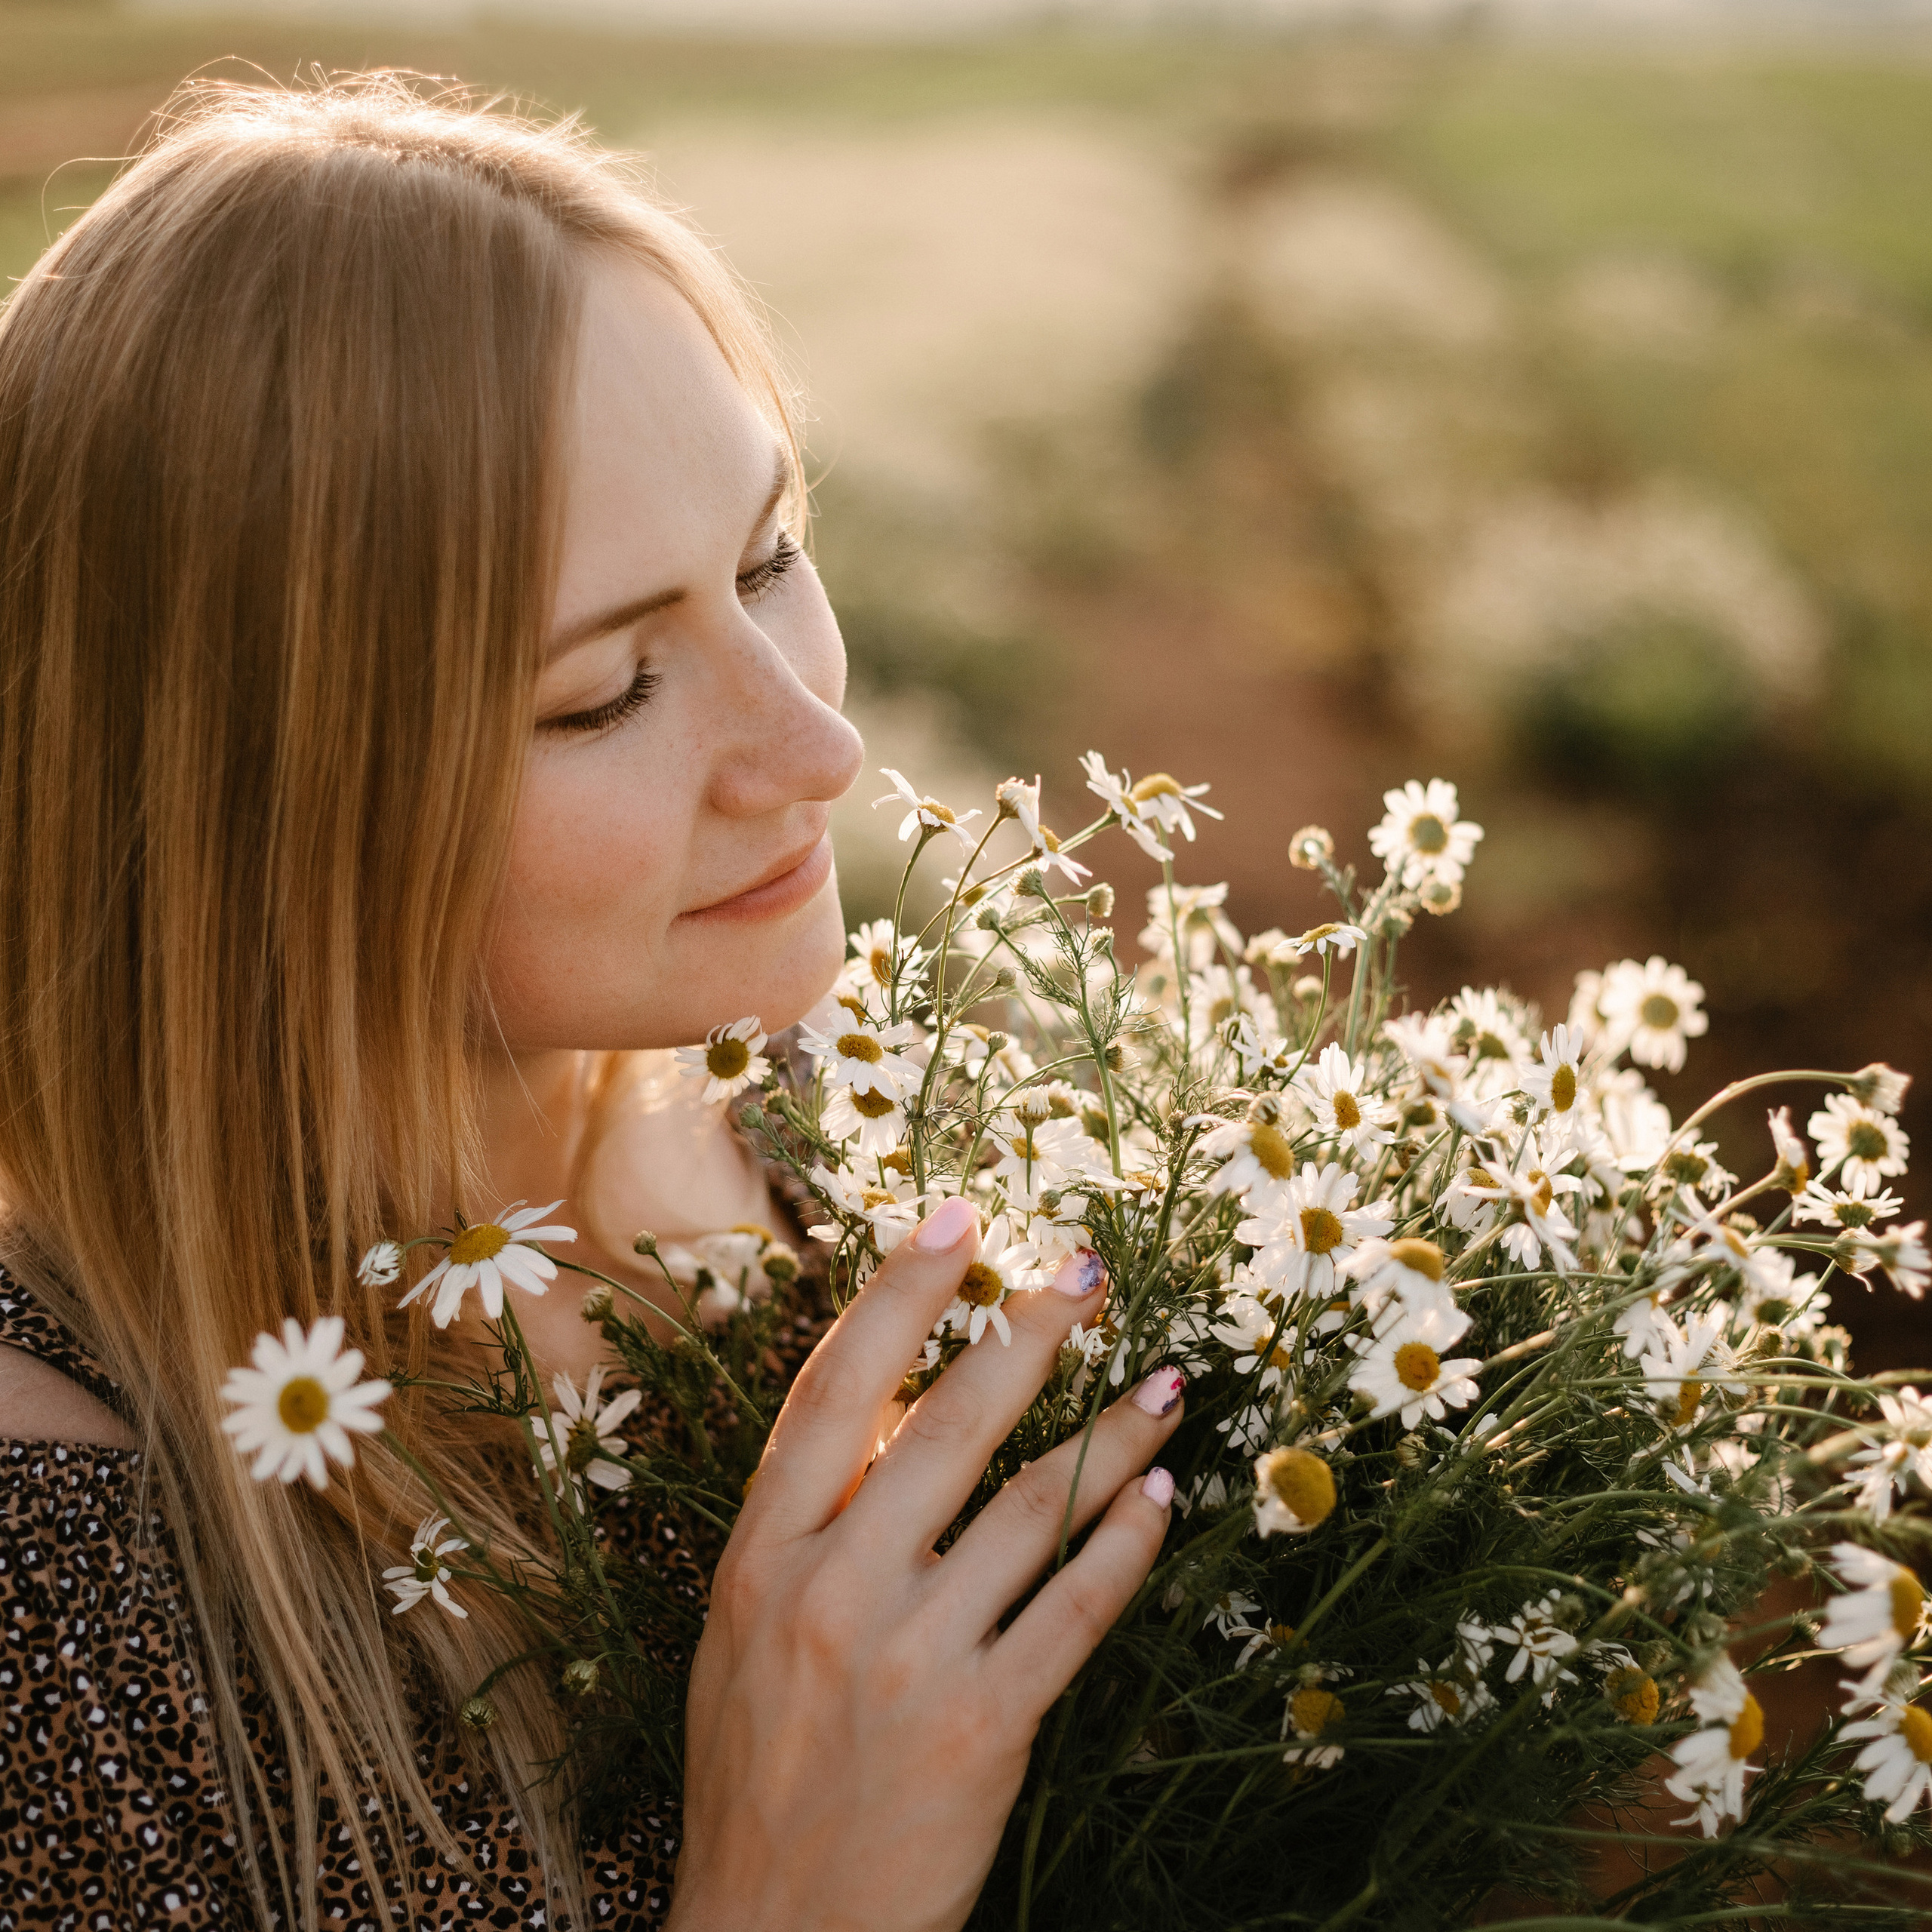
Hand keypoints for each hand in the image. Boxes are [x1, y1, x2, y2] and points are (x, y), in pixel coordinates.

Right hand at [665, 1194, 1183, 1931]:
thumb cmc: (757, 1776)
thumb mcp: (746, 1635)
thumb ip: (811, 1529)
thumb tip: (899, 1415)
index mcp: (761, 1555)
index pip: (834, 1390)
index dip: (897, 1293)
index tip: (957, 1217)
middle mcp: (831, 1589)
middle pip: (946, 1426)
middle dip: (1026, 1335)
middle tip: (1088, 1271)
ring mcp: (907, 1658)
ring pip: (1029, 1509)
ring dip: (1109, 1437)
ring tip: (1164, 1381)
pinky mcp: (982, 1727)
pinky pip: (1074, 1611)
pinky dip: (1123, 1545)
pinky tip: (1161, 1496)